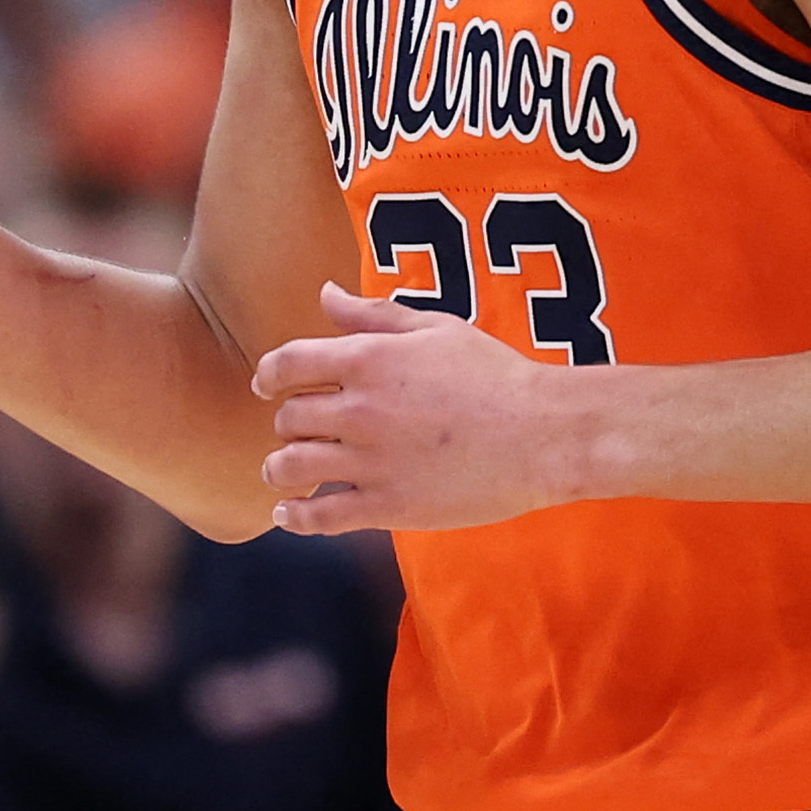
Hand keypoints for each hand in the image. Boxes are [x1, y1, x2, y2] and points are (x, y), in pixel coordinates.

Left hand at [250, 284, 594, 534]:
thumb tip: (325, 294)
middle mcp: (360, 410)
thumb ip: (373, 314)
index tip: (267, 386)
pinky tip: (291, 513)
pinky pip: (321, 517)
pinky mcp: (388, 506)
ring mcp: (370, 462)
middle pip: (288, 418)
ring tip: (284, 472)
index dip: (269, 375)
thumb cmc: (494, 374)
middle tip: (296, 430)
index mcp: (368, 359)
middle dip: (286, 423)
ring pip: (292, 467)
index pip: (288, 363)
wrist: (542, 434)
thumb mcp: (435, 328)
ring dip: (280, 469)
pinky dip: (295, 516)